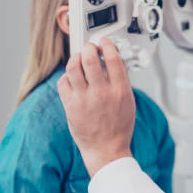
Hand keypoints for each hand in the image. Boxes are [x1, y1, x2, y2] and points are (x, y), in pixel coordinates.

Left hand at [57, 37, 134, 176]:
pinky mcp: (70, 106)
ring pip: (73, 67)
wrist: (106, 149)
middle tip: (89, 47)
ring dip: (75, 58)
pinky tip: (72, 77)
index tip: (104, 42)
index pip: (113, 59)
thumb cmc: (119, 127)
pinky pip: (63, 82)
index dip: (107, 45)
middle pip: (90, 59)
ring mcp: (84, 99)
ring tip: (79, 58)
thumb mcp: (129, 101)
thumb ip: (122, 80)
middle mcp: (101, 93)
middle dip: (88, 47)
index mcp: (120, 91)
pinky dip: (67, 75)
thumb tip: (116, 61)